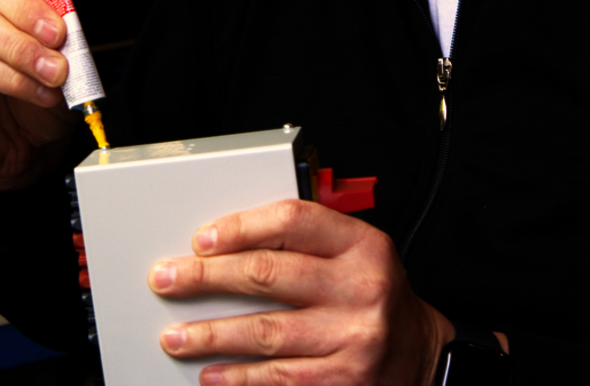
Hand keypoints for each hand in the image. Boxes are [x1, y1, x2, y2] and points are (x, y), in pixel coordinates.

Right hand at [0, 0, 76, 189]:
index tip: (57, 34)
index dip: (29, 10)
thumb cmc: (40, 95)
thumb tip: (68, 36)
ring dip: (10, 76)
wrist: (26, 143)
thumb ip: (65, 46)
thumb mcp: (65, 67)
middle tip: (54, 70)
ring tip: (40, 92)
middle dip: (22, 48)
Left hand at [148, 198, 454, 385]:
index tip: (202, 239)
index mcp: (362, 245)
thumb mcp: (358, 253)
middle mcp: (359, 289)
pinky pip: (278, 378)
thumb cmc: (376, 294)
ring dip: (211, 334)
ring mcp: (351, 339)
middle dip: (207, 277)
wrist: (421, 357)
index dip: (241, 227)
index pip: (293, 221)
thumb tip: (230, 244)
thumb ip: (308, 241)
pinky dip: (239, 377)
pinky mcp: (341, 382)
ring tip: (175, 334)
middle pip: (268, 274)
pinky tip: (211, 372)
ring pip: (265, 332)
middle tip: (168, 279)